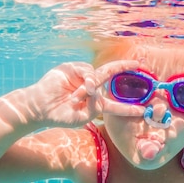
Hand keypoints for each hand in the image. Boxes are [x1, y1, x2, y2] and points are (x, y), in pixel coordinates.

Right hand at [25, 60, 143, 126]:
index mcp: (95, 103)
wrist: (40, 107)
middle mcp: (91, 88)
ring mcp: (82, 77)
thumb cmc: (59, 116)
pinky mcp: (72, 69)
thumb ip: (93, 108)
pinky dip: (87, 80)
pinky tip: (82, 88)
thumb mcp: (81, 117)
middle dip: (124, 68)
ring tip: (78, 97)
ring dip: (92, 86)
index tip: (143, 110)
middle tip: (138, 64)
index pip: (116, 105)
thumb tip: (96, 89)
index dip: (129, 108)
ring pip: (98, 75)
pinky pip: (87, 71)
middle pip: (111, 75)